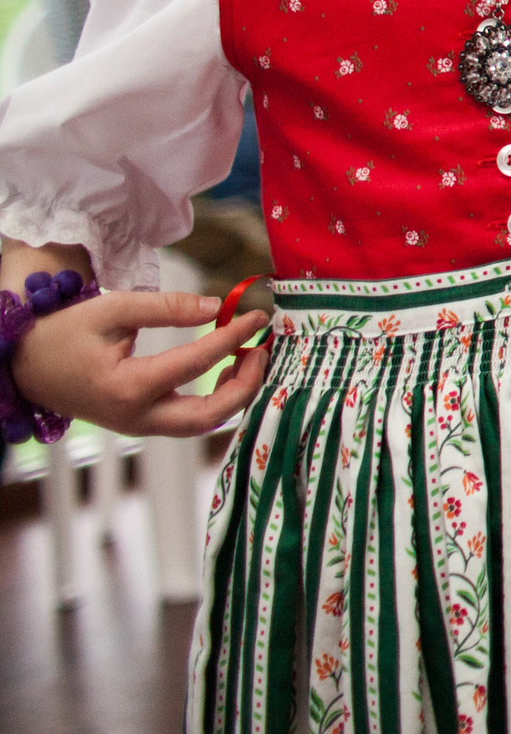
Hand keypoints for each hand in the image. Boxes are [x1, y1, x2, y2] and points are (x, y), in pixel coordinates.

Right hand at [11, 289, 270, 438]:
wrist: (26, 366)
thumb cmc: (65, 334)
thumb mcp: (112, 309)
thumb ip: (165, 308)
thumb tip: (216, 307)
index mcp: (127, 387)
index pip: (197, 363)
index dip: (234, 337)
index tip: (258, 316)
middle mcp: (136, 417)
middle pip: (208, 416)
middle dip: (246, 384)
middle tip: (261, 348)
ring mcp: (139, 426)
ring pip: (201, 424)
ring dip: (234, 395)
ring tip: (248, 356)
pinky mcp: (141, 424)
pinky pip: (188, 420)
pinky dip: (216, 399)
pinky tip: (226, 369)